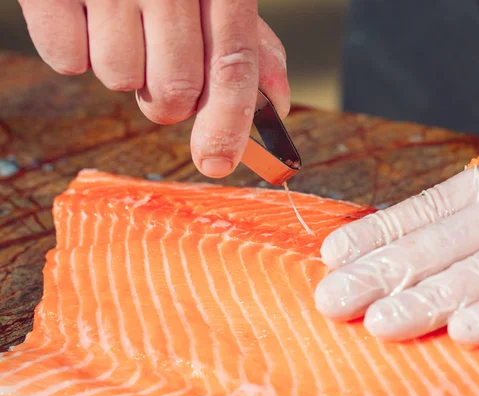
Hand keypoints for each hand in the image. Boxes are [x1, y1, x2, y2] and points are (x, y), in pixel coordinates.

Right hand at [19, 0, 289, 177]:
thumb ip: (246, 42)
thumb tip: (277, 104)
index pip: (233, 63)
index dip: (230, 122)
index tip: (218, 162)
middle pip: (176, 88)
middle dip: (168, 101)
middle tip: (157, 70)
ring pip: (120, 79)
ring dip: (123, 68)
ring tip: (120, 25)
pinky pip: (67, 60)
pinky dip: (76, 50)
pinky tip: (86, 15)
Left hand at [316, 120, 478, 345]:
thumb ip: (472, 209)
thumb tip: (406, 240)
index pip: (422, 215)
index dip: (376, 235)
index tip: (333, 256)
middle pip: (439, 246)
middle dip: (382, 274)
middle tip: (333, 301)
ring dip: (428, 295)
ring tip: (379, 322)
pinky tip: (464, 329)